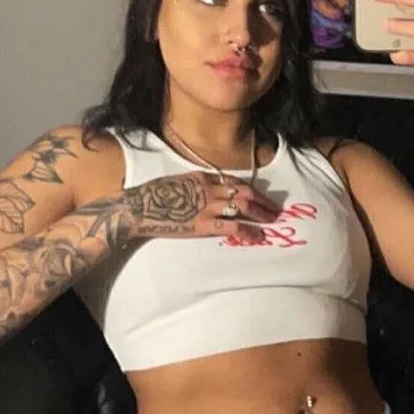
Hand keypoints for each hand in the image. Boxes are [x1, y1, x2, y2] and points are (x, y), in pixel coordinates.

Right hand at [123, 171, 280, 240]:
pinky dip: (249, 231)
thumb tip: (210, 190)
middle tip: (275, 208)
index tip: (260, 196)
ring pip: (243, 206)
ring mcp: (208, 206)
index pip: (233, 180)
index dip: (250, 189)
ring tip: (272, 220)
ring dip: (261, 213)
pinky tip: (258, 236)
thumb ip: (196, 185)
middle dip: (263, 200)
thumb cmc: (153, 196)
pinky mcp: (204, 224)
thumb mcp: (177, 182)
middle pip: (244, 191)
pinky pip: (234, 226)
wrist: (139, 209)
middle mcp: (209, 189)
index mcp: (202, 177)